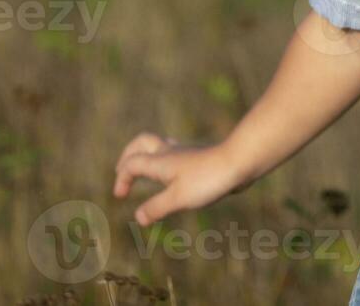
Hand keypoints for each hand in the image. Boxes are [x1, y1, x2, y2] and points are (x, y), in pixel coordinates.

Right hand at [112, 132, 251, 225]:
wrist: (239, 162)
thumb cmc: (207, 180)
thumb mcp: (178, 199)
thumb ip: (156, 208)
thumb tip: (138, 217)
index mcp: (160, 161)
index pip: (131, 164)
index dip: (121, 179)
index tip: (121, 196)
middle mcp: (170, 152)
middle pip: (142, 143)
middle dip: (128, 154)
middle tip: (121, 169)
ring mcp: (185, 153)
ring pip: (159, 145)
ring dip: (146, 155)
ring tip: (143, 171)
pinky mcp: (198, 158)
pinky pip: (174, 153)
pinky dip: (164, 160)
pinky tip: (172, 175)